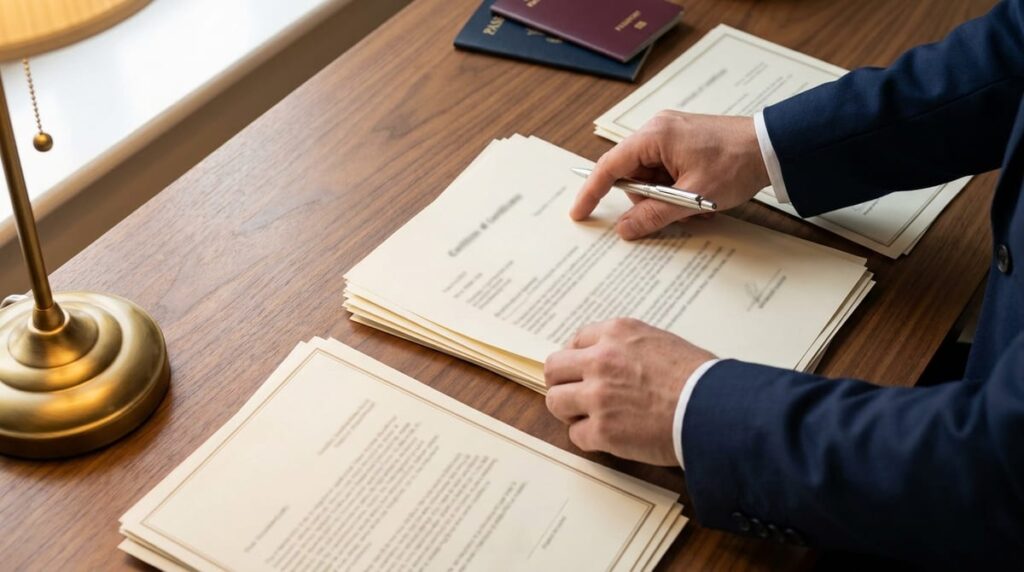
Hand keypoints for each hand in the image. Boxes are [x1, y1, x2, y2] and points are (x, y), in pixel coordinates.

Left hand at [543, 318, 715, 465]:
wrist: (715, 409)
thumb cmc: (700, 378)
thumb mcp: (662, 342)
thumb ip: (629, 347)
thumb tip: (614, 361)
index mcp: (617, 333)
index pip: (576, 341)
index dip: (579, 360)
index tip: (585, 372)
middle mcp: (601, 360)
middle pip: (554, 368)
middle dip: (563, 383)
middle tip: (578, 395)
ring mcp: (598, 396)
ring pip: (556, 401)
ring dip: (571, 411)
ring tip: (591, 417)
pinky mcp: (602, 430)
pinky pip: (576, 435)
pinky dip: (590, 438)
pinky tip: (610, 437)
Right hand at [572, 111, 769, 239]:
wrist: (774, 146)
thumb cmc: (736, 163)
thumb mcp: (693, 198)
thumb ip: (653, 215)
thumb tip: (625, 229)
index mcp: (654, 136)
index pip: (609, 167)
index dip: (592, 192)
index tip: (579, 213)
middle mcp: (657, 131)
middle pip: (632, 175)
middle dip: (648, 201)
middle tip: (674, 215)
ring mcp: (671, 135)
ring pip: (651, 178)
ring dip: (667, 199)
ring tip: (697, 208)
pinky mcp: (684, 143)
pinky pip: (667, 173)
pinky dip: (678, 191)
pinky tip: (700, 200)